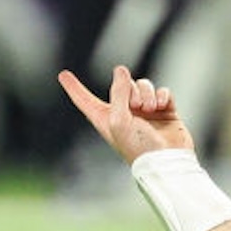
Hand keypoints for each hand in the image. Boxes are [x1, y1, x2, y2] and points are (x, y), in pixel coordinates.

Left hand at [59, 65, 195, 164]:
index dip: (74, 88)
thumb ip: (118, 92)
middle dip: (131, 90)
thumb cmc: (138, 147)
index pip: (85, 100)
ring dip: (147, 94)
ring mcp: (146, 112)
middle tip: (136, 107)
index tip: (63, 75)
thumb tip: (121, 70)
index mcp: (106, 119)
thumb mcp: (119, 119)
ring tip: (151, 109)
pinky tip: (162, 105)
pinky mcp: (164, 111)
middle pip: (123, 85)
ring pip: (144, 86)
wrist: (168, 160)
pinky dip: (162, 96)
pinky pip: (162, 92)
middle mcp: (125, 114)